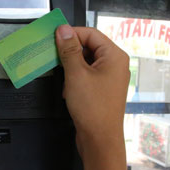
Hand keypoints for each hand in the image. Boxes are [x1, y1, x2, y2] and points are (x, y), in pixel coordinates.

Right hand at [55, 25, 129, 146]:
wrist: (100, 139)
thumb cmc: (93, 109)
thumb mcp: (76, 74)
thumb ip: (68, 49)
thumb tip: (63, 30)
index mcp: (114, 56)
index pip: (91, 34)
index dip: (71, 34)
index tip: (54, 37)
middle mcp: (115, 64)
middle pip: (89, 47)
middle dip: (70, 53)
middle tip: (54, 56)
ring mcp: (110, 78)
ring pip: (86, 62)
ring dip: (72, 68)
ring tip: (64, 79)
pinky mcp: (103, 89)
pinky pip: (87, 75)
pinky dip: (75, 79)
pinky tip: (68, 90)